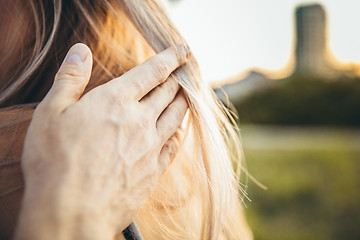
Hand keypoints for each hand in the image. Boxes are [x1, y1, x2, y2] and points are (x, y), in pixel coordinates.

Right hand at [15, 43, 189, 239]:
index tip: (184, 50)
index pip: (152, 71)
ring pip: (177, 116)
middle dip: (178, 78)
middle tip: (185, 70)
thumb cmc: (55, 161)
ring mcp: (151, 146)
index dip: (171, 57)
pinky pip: (175, 144)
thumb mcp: (50, 112)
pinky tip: (181, 128)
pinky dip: (181, 131)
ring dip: (184, 101)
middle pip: (168, 92)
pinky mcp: (154, 169)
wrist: (72, 212)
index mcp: (116, 101)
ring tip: (188, 93)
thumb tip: (81, 51)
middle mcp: (140, 120)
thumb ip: (70, 79)